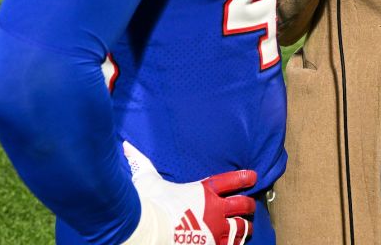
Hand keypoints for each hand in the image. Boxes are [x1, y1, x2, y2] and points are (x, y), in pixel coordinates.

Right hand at [122, 141, 256, 244]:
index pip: (230, 181)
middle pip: (242, 205)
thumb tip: (127, 146)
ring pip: (242, 228)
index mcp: (202, 191)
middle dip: (248, 206)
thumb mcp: (147, 179)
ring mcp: (215, 230)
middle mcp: (214, 209)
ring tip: (248, 229)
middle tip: (250, 207)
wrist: (148, 229)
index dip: (243, 178)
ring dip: (245, 228)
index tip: (253, 176)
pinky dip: (234, 244)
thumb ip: (141, 163)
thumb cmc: (149, 203)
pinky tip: (234, 244)